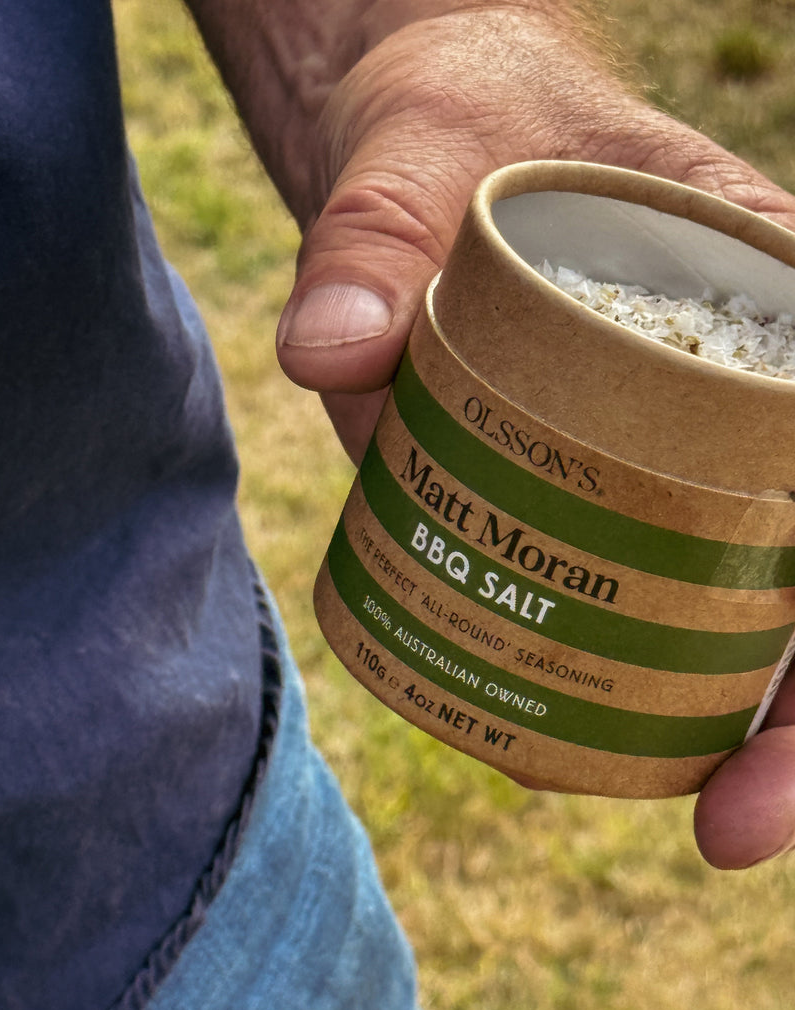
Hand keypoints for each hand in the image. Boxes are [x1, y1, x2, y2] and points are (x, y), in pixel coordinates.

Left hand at [270, 5, 794, 868]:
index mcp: (768, 300)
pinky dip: (608, 674)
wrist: (432, 130)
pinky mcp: (588, 479)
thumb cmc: (462, 117)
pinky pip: (628, 588)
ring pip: (730, 605)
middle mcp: (739, 394)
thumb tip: (327, 350)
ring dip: (703, 721)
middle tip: (730, 824)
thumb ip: (372, 238)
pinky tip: (535, 722)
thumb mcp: (420, 152)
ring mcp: (669, 449)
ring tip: (599, 782)